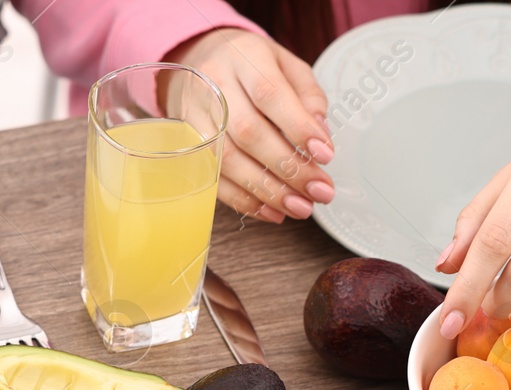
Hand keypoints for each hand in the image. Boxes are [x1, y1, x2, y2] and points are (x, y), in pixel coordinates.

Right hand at [167, 29, 332, 222]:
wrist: (199, 59)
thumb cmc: (251, 66)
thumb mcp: (286, 65)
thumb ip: (308, 96)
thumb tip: (320, 136)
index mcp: (245, 57)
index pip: (270, 94)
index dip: (297, 127)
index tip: (325, 155)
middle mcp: (214, 86)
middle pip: (248, 133)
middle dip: (287, 168)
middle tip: (319, 192)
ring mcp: (195, 117)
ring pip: (227, 161)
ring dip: (267, 191)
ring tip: (299, 207)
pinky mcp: (186, 145)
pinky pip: (212, 179)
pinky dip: (243, 200)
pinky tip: (271, 211)